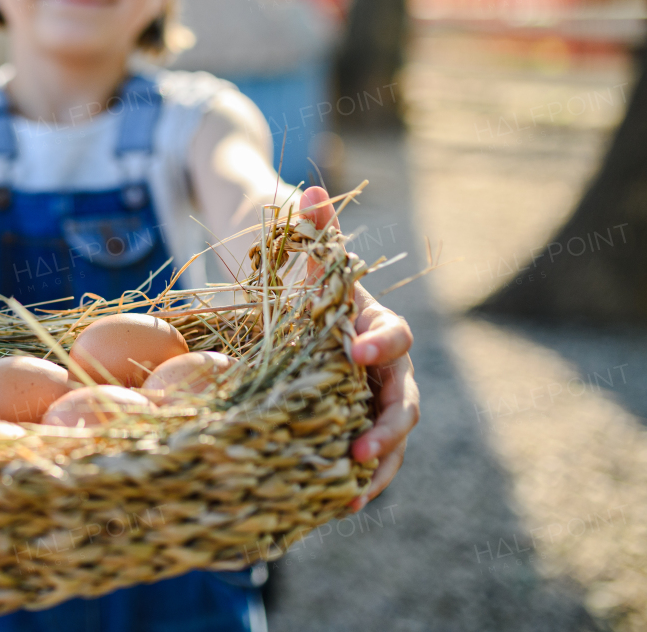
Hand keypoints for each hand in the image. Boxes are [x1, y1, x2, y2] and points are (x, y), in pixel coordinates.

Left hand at [301, 186, 418, 512]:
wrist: (294, 310)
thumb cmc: (302, 281)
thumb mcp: (305, 254)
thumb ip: (314, 227)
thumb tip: (310, 192)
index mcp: (378, 325)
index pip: (394, 336)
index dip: (379, 345)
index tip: (354, 354)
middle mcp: (387, 370)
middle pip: (403, 403)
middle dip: (385, 429)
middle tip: (357, 451)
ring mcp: (373, 402)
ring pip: (391, 442)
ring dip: (377, 470)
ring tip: (350, 495)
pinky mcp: (355, 429)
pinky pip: (364, 461)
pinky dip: (355, 484)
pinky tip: (334, 506)